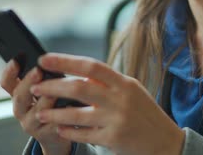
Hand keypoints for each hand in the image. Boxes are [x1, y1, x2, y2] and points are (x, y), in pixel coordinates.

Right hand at [0, 60, 71, 154]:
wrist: (55, 136)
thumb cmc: (50, 106)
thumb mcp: (41, 91)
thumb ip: (40, 78)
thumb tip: (49, 59)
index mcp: (18, 95)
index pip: (6, 82)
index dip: (9, 71)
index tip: (16, 60)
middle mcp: (21, 110)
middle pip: (19, 96)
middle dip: (28, 82)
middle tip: (38, 71)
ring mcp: (31, 124)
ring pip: (37, 111)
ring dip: (47, 100)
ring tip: (56, 91)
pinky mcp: (46, 134)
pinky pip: (53, 124)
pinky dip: (62, 116)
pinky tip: (71, 107)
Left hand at [31, 53, 184, 154]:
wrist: (167, 143)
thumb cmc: (145, 115)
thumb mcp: (132, 91)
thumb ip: (108, 83)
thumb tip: (77, 74)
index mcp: (124, 82)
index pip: (91, 66)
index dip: (65, 61)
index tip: (44, 59)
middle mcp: (120, 98)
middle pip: (79, 88)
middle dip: (53, 87)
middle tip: (35, 87)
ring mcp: (117, 119)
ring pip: (77, 114)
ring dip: (54, 113)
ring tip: (40, 113)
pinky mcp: (113, 139)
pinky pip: (84, 134)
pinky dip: (68, 131)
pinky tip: (59, 129)